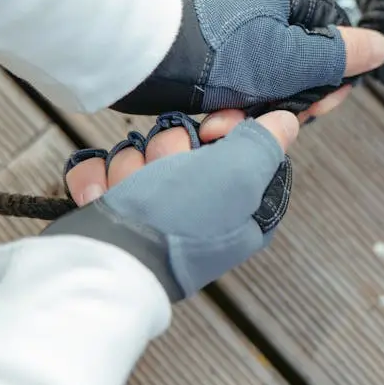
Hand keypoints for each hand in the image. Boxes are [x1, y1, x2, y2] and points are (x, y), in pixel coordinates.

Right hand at [44, 110, 298, 301]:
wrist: (103, 263)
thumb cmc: (176, 221)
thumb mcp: (238, 176)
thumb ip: (266, 143)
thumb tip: (287, 121)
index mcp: (240, 204)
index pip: (237, 140)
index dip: (223, 126)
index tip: (210, 132)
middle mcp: (199, 206)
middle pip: (184, 141)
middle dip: (168, 151)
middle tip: (165, 174)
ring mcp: (150, 209)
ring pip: (141, 150)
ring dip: (130, 167)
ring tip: (129, 195)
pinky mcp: (109, 209)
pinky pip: (101, 168)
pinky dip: (96, 180)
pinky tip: (100, 198)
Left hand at [110, 0, 383, 117]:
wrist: (139, 55)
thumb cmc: (216, 54)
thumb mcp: (290, 59)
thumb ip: (339, 54)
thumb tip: (381, 46)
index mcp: (289, 1)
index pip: (336, 41)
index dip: (332, 80)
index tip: (316, 105)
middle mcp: (265, 13)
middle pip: (304, 67)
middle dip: (288, 102)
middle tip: (269, 116)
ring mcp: (238, 34)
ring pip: (270, 84)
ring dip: (255, 111)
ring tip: (226, 121)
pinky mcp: (213, 55)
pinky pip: (239, 88)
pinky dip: (230, 108)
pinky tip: (213, 120)